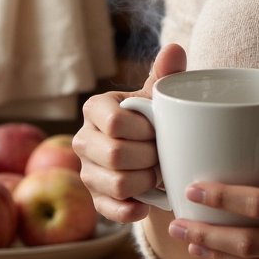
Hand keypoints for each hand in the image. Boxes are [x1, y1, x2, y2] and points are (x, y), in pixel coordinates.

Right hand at [73, 43, 186, 223]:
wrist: (154, 150)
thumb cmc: (155, 116)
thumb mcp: (159, 95)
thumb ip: (167, 74)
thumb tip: (175, 49)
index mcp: (95, 109)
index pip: (115, 123)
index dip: (143, 130)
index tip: (158, 129)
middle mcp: (83, 139)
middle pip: (115, 155)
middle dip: (148, 156)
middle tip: (163, 152)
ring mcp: (87, 172)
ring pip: (117, 184)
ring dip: (146, 180)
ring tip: (158, 171)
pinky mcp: (95, 199)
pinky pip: (112, 210)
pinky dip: (134, 208)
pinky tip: (147, 200)